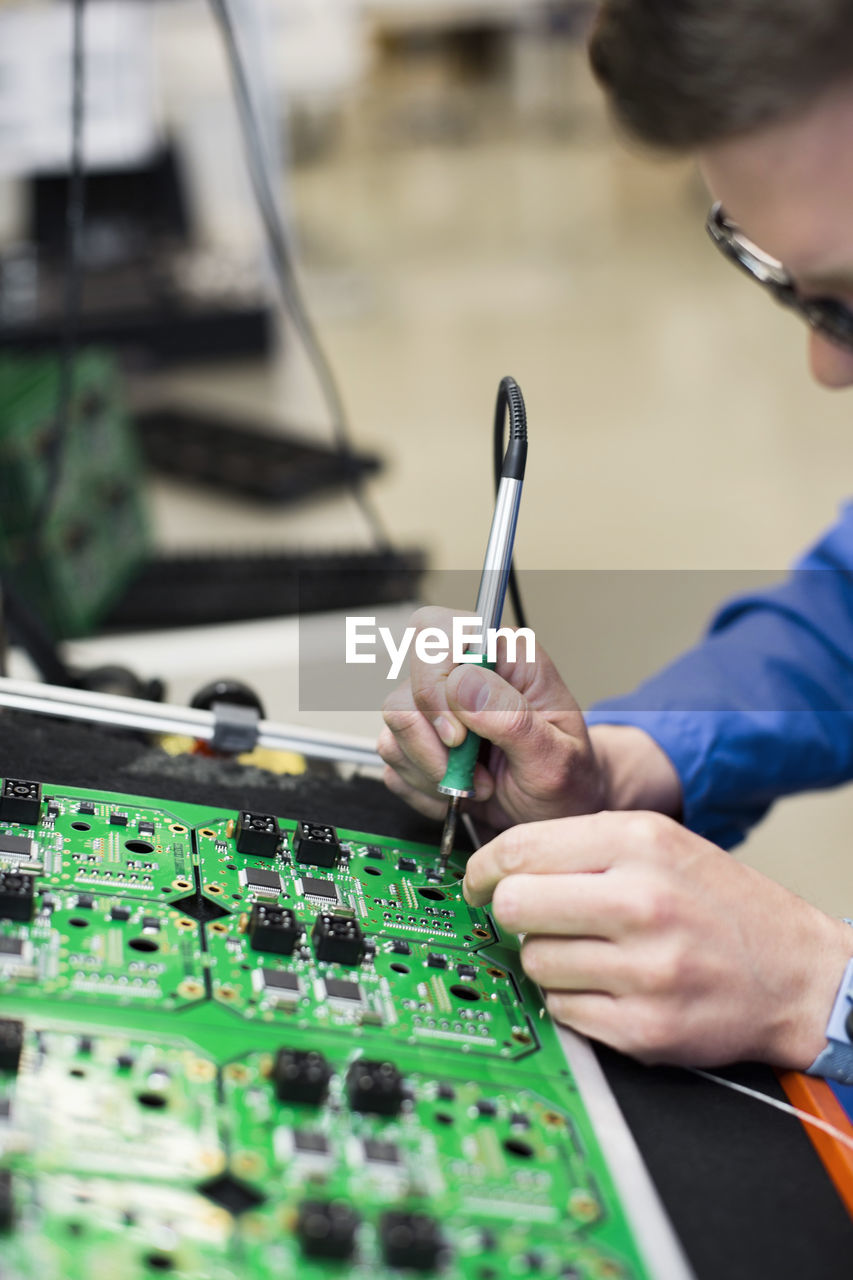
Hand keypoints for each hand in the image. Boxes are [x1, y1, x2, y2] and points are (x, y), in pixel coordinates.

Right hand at [379, 606, 613, 829]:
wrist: (557, 816)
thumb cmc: (569, 779)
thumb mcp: (556, 757)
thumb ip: (513, 718)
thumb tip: (462, 684)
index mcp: (504, 656)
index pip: (437, 632)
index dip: (434, 682)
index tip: (458, 735)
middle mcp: (465, 673)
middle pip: (406, 687)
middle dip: (432, 743)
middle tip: (472, 772)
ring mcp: (437, 707)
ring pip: (395, 725)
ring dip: (432, 770)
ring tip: (476, 784)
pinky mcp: (419, 739)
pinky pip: (393, 760)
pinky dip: (423, 788)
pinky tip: (459, 792)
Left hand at [463, 809, 852, 1068]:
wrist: (799, 974)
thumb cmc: (722, 905)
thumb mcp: (662, 844)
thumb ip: (582, 846)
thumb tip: (497, 866)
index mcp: (641, 842)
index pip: (520, 850)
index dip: (484, 868)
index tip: (478, 882)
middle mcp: (642, 901)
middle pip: (514, 906)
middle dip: (514, 913)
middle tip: (536, 918)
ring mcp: (644, 970)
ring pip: (534, 961)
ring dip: (549, 959)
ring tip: (595, 953)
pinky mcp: (644, 1028)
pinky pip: (562, 1009)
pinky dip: (574, 1000)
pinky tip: (611, 986)